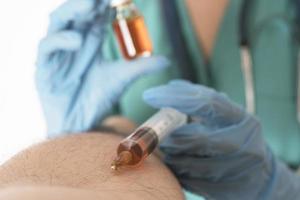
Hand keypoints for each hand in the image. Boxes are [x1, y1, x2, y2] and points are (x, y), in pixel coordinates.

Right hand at [36, 0, 168, 136]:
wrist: (80, 125)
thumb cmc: (97, 100)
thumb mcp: (122, 79)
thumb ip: (141, 67)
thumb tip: (167, 60)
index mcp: (89, 43)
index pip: (95, 17)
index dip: (103, 4)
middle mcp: (72, 43)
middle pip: (76, 14)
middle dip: (87, 2)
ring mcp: (57, 54)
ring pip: (59, 22)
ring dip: (72, 11)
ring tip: (90, 4)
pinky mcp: (44, 68)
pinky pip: (47, 47)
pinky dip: (61, 40)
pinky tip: (78, 40)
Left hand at [143, 80, 299, 199]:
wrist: (259, 177)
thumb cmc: (236, 138)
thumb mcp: (227, 116)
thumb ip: (201, 101)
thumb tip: (170, 87)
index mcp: (243, 120)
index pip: (207, 103)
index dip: (175, 98)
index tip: (150, 96)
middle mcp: (244, 145)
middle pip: (196, 138)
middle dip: (170, 135)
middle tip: (159, 133)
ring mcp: (236, 170)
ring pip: (188, 162)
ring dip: (171, 154)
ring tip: (169, 148)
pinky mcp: (225, 190)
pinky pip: (188, 181)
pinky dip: (177, 170)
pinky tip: (178, 162)